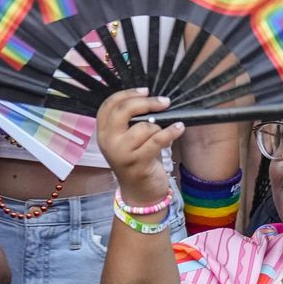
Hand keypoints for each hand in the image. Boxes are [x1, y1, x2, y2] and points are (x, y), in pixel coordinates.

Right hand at [95, 88, 183, 203]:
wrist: (140, 193)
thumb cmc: (137, 160)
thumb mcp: (127, 140)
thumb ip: (130, 121)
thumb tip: (150, 98)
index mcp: (103, 132)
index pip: (109, 105)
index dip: (127, 94)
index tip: (145, 90)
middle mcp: (108, 142)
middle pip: (123, 111)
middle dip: (145, 102)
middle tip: (163, 102)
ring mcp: (121, 153)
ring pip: (144, 127)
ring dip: (159, 127)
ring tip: (164, 132)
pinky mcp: (137, 163)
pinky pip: (157, 140)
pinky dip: (171, 132)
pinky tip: (179, 128)